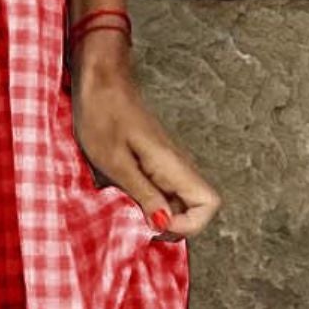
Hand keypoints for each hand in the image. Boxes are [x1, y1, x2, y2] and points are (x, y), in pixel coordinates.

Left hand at [70, 32, 220, 239]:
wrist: (99, 81)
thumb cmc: (103, 116)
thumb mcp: (116, 162)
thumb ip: (144, 195)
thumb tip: (164, 225)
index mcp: (173, 165)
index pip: (209, 205)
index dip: (189, 225)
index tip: (154, 224)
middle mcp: (179, 166)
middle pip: (196, 209)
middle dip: (171, 226)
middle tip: (137, 224)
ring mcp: (169, 165)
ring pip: (179, 203)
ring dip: (159, 216)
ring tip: (128, 211)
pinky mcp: (156, 163)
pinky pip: (163, 192)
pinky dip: (149, 203)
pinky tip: (124, 198)